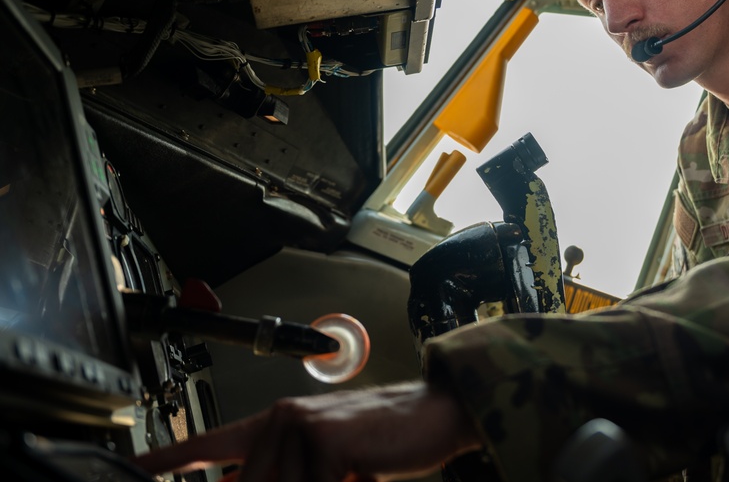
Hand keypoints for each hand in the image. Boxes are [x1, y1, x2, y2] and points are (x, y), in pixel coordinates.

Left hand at [133, 381, 481, 481]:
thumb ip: (287, 475)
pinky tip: (357, 473)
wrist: (433, 414)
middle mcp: (280, 419)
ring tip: (348, 469)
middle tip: (331, 472)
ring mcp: (300, 425)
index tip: (134, 473)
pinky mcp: (324, 439)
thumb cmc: (381, 441)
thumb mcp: (326, 466)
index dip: (167, 462)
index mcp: (275, 423)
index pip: (209, 444)